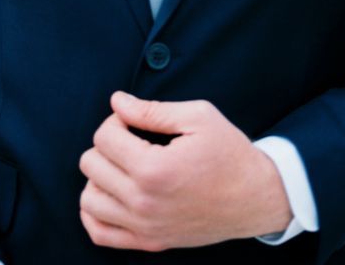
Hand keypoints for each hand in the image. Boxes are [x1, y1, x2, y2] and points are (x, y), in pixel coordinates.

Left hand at [78, 91, 291, 251]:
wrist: (255, 197)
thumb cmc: (230, 154)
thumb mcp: (198, 117)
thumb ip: (152, 109)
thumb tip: (117, 102)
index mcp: (154, 169)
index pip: (104, 137)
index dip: (116, 119)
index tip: (134, 120)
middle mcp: (143, 202)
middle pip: (91, 165)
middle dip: (107, 144)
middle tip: (132, 139)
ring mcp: (144, 227)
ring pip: (88, 199)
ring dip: (99, 176)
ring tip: (123, 165)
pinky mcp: (149, 242)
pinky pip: (99, 233)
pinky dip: (95, 212)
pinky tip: (112, 193)